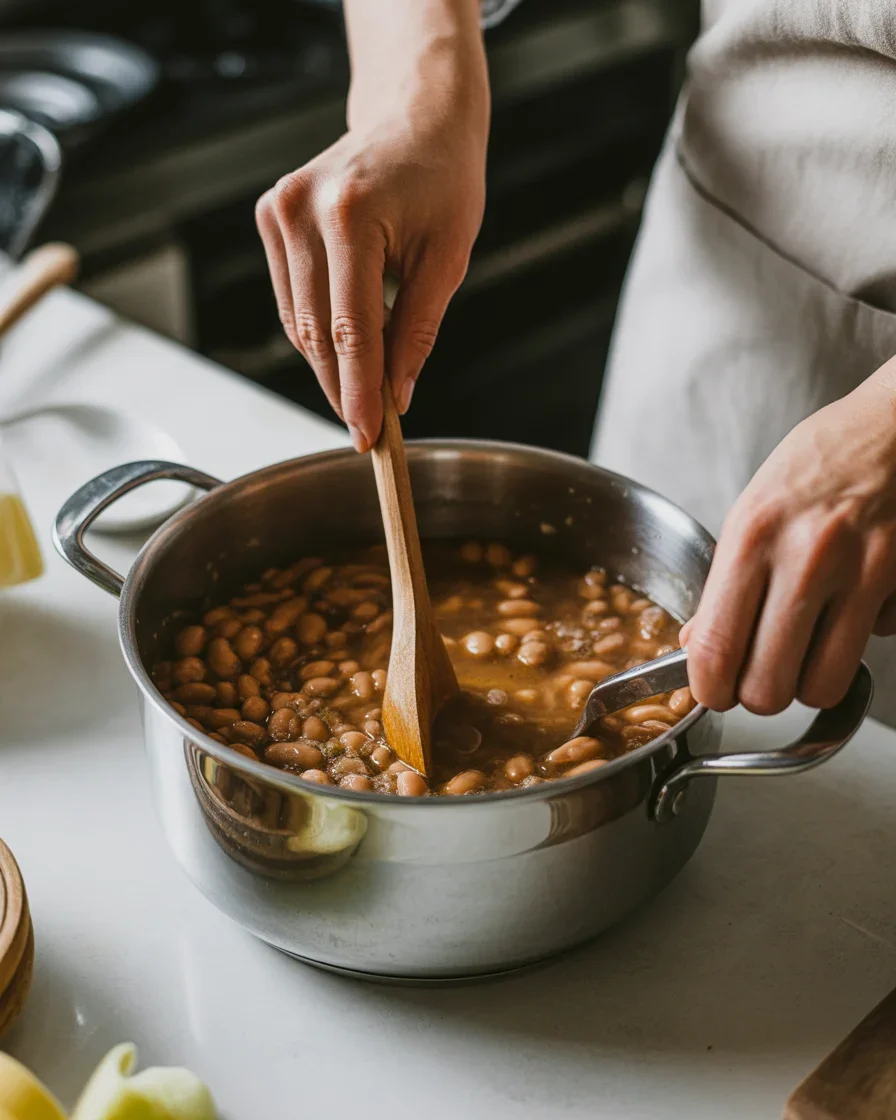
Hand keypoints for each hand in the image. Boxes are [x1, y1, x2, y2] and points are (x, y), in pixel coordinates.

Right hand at [255, 75, 487, 451]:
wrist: (414, 115)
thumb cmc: (443, 178)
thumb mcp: (449, 258)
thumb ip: (418, 330)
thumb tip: (396, 395)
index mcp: (350, 214)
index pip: (352, 329)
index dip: (359, 391)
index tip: (369, 436)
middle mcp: (301, 210)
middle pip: (318, 333)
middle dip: (343, 388)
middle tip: (368, 430)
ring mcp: (278, 211)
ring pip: (299, 323)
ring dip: (329, 366)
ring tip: (364, 393)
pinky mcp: (270, 217)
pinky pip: (292, 300)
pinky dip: (318, 333)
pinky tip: (347, 349)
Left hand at [681, 361, 895, 713]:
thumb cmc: (820, 464)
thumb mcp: (753, 510)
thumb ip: (725, 584)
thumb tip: (698, 646)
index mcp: (753, 537)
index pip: (716, 649)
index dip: (710, 689)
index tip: (713, 690)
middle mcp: (807, 557)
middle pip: (768, 687)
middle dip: (760, 693)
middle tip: (761, 672)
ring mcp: (864, 573)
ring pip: (822, 686)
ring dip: (809, 680)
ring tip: (805, 648)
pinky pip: (873, 648)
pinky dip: (860, 640)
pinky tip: (854, 603)